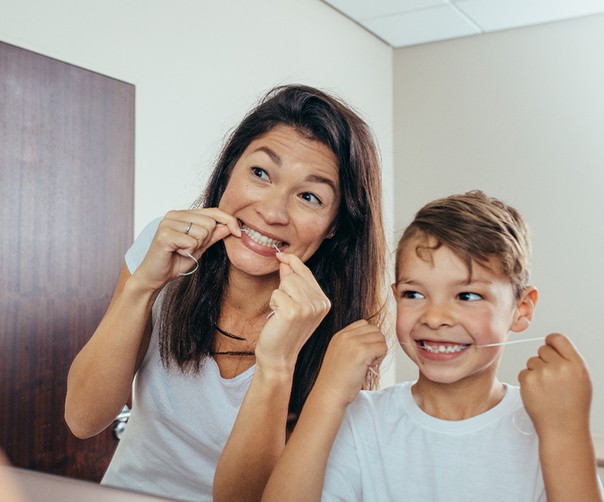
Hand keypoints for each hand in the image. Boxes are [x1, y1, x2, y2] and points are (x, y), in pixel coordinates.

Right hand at [134, 208, 240, 290]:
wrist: (154, 277)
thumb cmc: (175, 261)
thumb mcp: (200, 247)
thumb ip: (214, 235)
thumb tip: (231, 225)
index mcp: (183, 214)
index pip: (213, 211)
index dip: (229, 221)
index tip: (239, 233)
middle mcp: (174, 214)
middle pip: (210, 223)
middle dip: (206, 240)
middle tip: (190, 248)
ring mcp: (168, 222)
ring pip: (203, 232)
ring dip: (196, 247)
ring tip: (182, 251)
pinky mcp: (165, 234)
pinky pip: (192, 242)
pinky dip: (188, 252)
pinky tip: (177, 253)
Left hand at [255, 252, 330, 372]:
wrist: (279, 357)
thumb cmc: (284, 331)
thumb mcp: (294, 304)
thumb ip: (293, 282)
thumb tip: (286, 261)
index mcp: (324, 301)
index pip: (306, 272)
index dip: (292, 261)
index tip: (281, 255)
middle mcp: (320, 304)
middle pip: (294, 275)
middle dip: (284, 286)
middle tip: (284, 307)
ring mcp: (308, 308)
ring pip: (286, 282)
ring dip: (278, 295)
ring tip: (281, 312)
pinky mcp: (293, 312)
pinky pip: (276, 294)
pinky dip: (273, 304)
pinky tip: (277, 318)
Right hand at [313, 320, 386, 406]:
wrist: (330, 393)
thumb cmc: (336, 380)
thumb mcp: (339, 354)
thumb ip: (352, 344)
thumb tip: (373, 341)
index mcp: (339, 335)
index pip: (364, 324)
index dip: (369, 337)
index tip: (364, 352)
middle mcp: (345, 335)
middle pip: (374, 329)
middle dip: (376, 343)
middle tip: (369, 359)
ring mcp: (353, 342)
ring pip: (380, 338)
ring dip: (379, 351)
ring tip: (368, 363)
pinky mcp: (362, 352)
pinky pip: (382, 348)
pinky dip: (381, 358)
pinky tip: (369, 367)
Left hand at [519, 333, 591, 435]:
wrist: (563, 429)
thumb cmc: (573, 405)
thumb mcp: (581, 379)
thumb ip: (568, 360)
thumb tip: (551, 342)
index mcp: (576, 364)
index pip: (557, 338)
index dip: (551, 343)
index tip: (550, 350)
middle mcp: (560, 366)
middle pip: (542, 349)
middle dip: (544, 361)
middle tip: (551, 379)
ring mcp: (543, 373)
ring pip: (531, 361)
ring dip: (535, 372)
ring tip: (547, 389)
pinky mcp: (528, 381)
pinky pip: (523, 372)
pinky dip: (528, 381)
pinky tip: (538, 394)